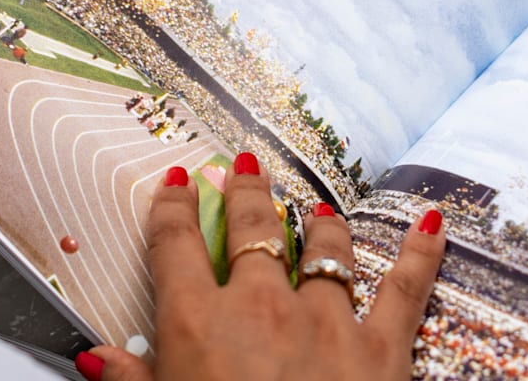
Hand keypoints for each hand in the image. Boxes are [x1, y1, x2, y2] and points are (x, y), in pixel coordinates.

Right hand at [76, 153, 445, 380]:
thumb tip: (96, 359)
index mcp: (198, 325)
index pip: (176, 246)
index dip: (173, 209)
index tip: (177, 184)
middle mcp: (261, 308)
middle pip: (253, 231)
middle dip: (248, 194)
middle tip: (245, 169)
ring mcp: (326, 321)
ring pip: (324, 248)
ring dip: (319, 224)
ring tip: (316, 207)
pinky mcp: (381, 347)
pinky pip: (404, 288)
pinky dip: (420, 254)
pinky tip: (432, 226)